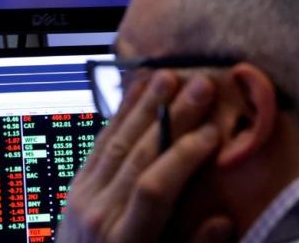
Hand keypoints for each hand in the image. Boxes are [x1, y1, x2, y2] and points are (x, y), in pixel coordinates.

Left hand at [57, 71, 233, 241]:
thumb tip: (222, 221)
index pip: (155, 188)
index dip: (184, 157)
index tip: (214, 132)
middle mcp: (101, 215)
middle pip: (137, 157)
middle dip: (171, 118)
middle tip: (199, 85)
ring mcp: (83, 199)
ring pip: (117, 143)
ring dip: (144, 107)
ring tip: (168, 77)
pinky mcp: (75, 189)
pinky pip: (98, 145)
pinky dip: (117, 118)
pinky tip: (135, 95)